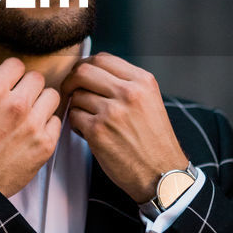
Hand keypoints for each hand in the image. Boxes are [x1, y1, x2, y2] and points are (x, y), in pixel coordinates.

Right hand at [0, 58, 60, 196]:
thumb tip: (4, 78)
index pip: (16, 64)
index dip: (14, 73)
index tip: (13, 81)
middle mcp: (15, 104)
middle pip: (37, 78)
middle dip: (29, 87)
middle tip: (22, 99)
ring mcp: (33, 124)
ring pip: (52, 96)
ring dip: (42, 103)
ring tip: (31, 115)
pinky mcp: (45, 143)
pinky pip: (57, 121)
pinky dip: (48, 125)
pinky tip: (34, 133)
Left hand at [60, 53, 186, 204]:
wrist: (161, 173)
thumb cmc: (153, 141)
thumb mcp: (149, 101)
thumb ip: (126, 83)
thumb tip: (94, 72)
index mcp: (142, 81)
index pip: (103, 58)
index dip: (86, 66)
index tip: (82, 76)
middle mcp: (128, 93)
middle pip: (83, 70)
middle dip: (71, 81)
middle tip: (71, 92)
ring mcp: (112, 111)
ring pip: (76, 95)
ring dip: (76, 107)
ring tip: (88, 119)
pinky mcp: (98, 131)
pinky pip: (74, 117)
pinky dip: (76, 125)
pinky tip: (88, 133)